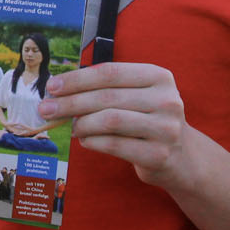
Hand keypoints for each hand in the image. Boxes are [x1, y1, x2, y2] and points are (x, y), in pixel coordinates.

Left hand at [41, 61, 193, 190]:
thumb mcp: (138, 96)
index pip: (110, 72)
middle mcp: (166, 99)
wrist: (182, 156)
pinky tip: (84, 140)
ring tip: (70, 126)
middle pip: (107, 96)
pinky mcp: (159, 154)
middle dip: (70, 102)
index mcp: (159, 76)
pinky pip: (114, 145)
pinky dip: (92, 142)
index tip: (52, 86)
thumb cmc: (149, 120)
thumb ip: (107, 89)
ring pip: (109, 120)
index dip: (77, 79)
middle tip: (46, 108)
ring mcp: (165, 128)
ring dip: (81, 123)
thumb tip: (59, 91)